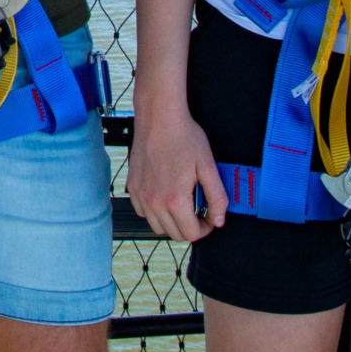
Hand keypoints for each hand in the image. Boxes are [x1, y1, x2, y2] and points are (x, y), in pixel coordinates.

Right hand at [127, 105, 227, 243]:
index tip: (209, 217)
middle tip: (198, 211)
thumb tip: (218, 220)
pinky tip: (164, 197)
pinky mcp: (132, 187)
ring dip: (172, 222)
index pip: (191, 234)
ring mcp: (140, 195)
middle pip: (175, 234)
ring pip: (157, 227)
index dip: (205, 229)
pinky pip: (143, 213)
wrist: (159, 117)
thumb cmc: (184, 137)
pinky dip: (154, 212)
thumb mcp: (208, 166)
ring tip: (182, 205)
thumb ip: (217, 197)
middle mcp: (154, 201)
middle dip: (190, 227)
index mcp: (176, 199)